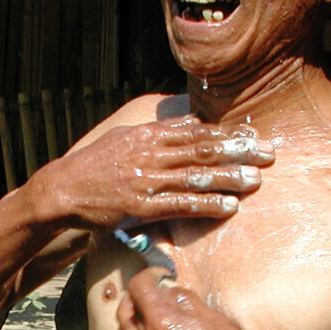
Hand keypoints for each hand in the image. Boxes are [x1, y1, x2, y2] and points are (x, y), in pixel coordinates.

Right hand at [43, 118, 272, 229]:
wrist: (62, 190)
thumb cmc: (94, 164)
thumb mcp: (125, 137)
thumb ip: (159, 132)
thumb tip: (191, 123)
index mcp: (149, 135)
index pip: (197, 131)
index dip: (228, 133)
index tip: (253, 135)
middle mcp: (152, 154)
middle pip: (204, 149)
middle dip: (239, 151)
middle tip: (268, 153)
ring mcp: (147, 180)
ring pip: (197, 176)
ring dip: (229, 177)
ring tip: (256, 179)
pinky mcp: (142, 206)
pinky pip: (181, 205)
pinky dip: (207, 204)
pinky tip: (228, 206)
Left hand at [113, 268, 269, 329]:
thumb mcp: (214, 319)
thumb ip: (187, 301)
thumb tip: (171, 293)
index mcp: (162, 322)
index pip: (139, 287)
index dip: (149, 274)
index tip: (160, 275)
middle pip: (126, 308)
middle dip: (138, 294)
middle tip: (153, 291)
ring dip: (130, 317)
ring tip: (144, 313)